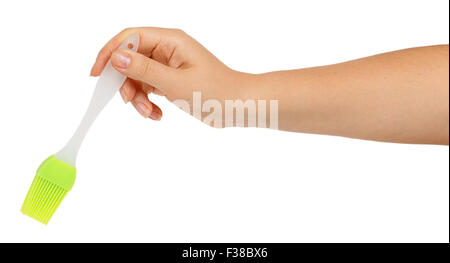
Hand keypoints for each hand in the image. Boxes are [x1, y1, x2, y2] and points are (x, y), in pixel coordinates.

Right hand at [90, 27, 243, 120]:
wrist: (237, 106)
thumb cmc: (215, 90)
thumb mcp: (175, 82)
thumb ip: (144, 69)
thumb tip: (116, 57)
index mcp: (170, 40)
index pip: (130, 37)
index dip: (110, 53)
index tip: (98, 75)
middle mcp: (167, 49)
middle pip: (130, 59)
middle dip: (127, 83)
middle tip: (130, 102)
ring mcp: (168, 65)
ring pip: (137, 77)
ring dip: (137, 97)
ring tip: (149, 113)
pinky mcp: (170, 80)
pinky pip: (148, 88)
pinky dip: (147, 102)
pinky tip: (157, 114)